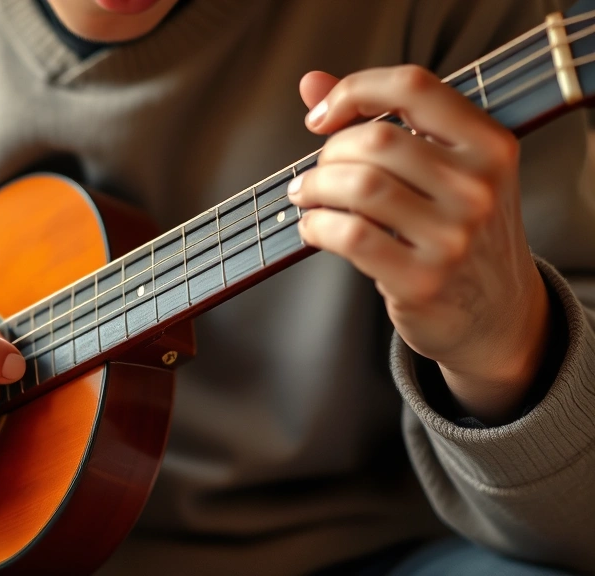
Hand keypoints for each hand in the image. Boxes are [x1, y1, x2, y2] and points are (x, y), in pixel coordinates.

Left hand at [288, 66, 550, 423]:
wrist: (496, 313)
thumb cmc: (456, 230)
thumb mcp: (444, 169)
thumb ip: (382, 120)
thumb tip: (310, 83)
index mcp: (490, 145)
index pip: (413, 87)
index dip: (354, 91)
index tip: (320, 117)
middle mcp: (479, 187)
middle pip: (376, 140)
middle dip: (329, 153)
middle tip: (317, 173)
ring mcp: (454, 236)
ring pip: (358, 186)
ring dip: (315, 187)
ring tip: (307, 196)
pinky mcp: (422, 279)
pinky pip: (349, 236)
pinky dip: (316, 226)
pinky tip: (313, 228)